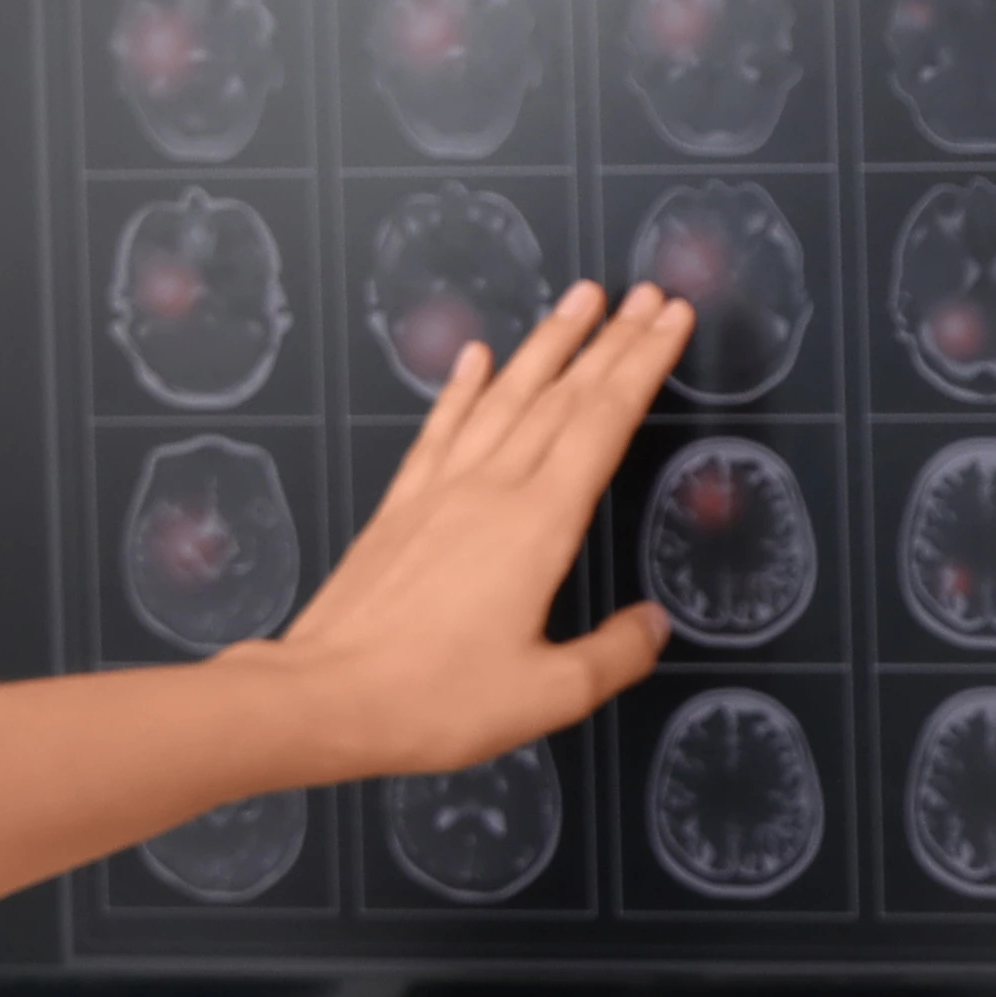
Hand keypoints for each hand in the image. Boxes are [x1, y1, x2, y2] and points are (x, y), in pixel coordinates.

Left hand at [229, 283, 688, 778]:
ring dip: (546, 344)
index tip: (671, 319)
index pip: (604, 422)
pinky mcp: (401, 507)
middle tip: (646, 295)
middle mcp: (491, 491)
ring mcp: (441, 492)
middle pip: (562, 396)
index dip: (643, 364)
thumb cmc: (435, 701)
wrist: (324, 697)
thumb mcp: (548, 695)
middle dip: (610, 340)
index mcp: (539, 525)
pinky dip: (463, 388)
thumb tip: (654, 627)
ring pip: (505, 397)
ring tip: (579, 299)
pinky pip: (441, 430)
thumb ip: (612, 655)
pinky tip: (476, 358)